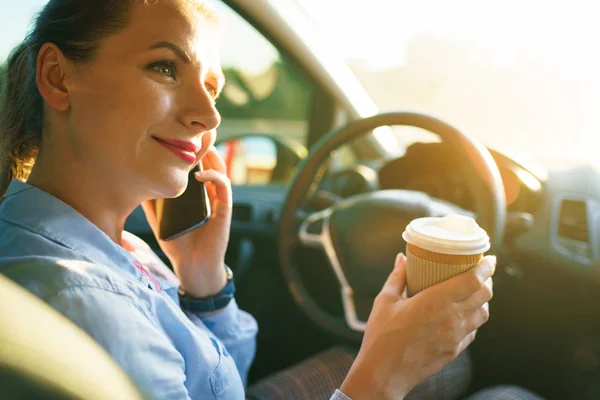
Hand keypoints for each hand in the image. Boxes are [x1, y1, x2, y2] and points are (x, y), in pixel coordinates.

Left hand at [142, 146, 231, 296]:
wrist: (192, 266)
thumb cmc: (177, 243)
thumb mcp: (159, 218)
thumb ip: (151, 202)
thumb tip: (135, 183)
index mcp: (196, 193)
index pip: (198, 165)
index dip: (191, 149)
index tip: (177, 136)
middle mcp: (209, 193)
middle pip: (211, 162)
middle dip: (203, 146)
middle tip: (190, 133)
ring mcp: (219, 200)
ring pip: (221, 169)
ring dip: (212, 156)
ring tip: (198, 146)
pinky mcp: (224, 210)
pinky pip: (224, 187)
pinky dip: (214, 177)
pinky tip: (201, 175)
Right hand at [340, 254, 495, 398]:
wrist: (384, 373)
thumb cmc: (382, 336)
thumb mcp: (385, 301)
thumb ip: (397, 277)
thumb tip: (401, 259)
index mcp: (436, 301)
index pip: (473, 280)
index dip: (486, 267)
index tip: (490, 258)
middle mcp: (452, 318)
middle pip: (485, 295)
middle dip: (488, 280)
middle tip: (482, 272)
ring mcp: (456, 336)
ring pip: (483, 314)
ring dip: (483, 300)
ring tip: (475, 292)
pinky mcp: (454, 351)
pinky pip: (473, 331)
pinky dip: (473, 319)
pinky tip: (462, 315)